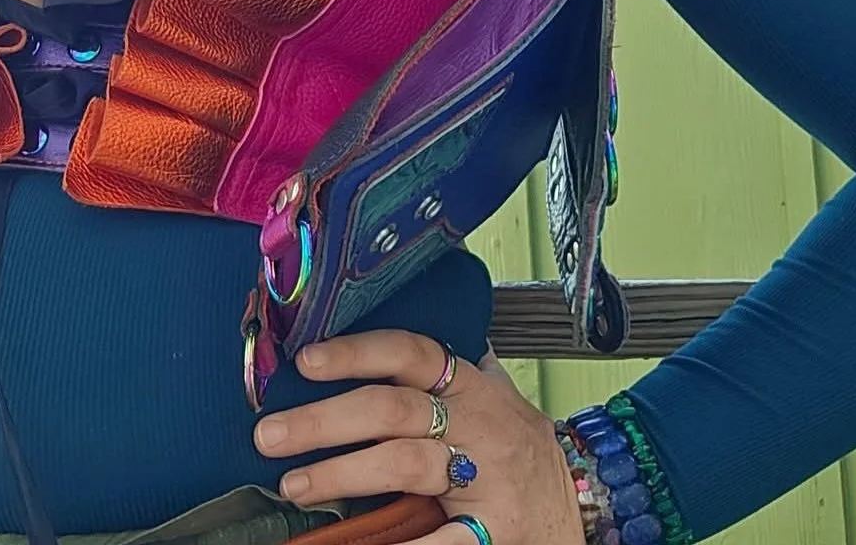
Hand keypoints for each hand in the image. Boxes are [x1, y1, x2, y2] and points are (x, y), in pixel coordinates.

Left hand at [253, 331, 581, 544]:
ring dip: (341, 474)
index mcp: (468, 385)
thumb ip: (444, 368)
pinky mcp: (497, 531)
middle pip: (391, 410)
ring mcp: (487, 478)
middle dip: (324, 420)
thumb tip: (374, 331)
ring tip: (294, 484)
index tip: (306, 360)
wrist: (587, 502)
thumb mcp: (490, 394)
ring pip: (404, 465)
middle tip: (268, 434)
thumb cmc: (520, 445)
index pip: (409, 351)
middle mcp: (476, 423)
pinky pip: (442, 538)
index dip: (356, 351)